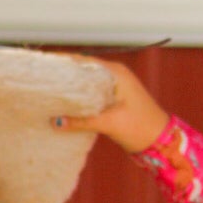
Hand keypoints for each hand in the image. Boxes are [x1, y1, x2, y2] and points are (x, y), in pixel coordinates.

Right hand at [52, 59, 169, 153]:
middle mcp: (114, 76)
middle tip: (40, 80)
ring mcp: (114, 87)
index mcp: (116, 73)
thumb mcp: (109, 123)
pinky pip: (91, 95)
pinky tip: (63, 106)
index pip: (83, 61)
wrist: (161, 142)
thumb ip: (82, 121)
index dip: (62, 62)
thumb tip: (55, 121)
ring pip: (86, 83)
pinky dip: (78, 99)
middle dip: (63, 75)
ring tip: (47, 92)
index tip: (43, 65)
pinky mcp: (113, 100)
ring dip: (70, 88)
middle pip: (82, 70)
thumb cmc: (141, 128)